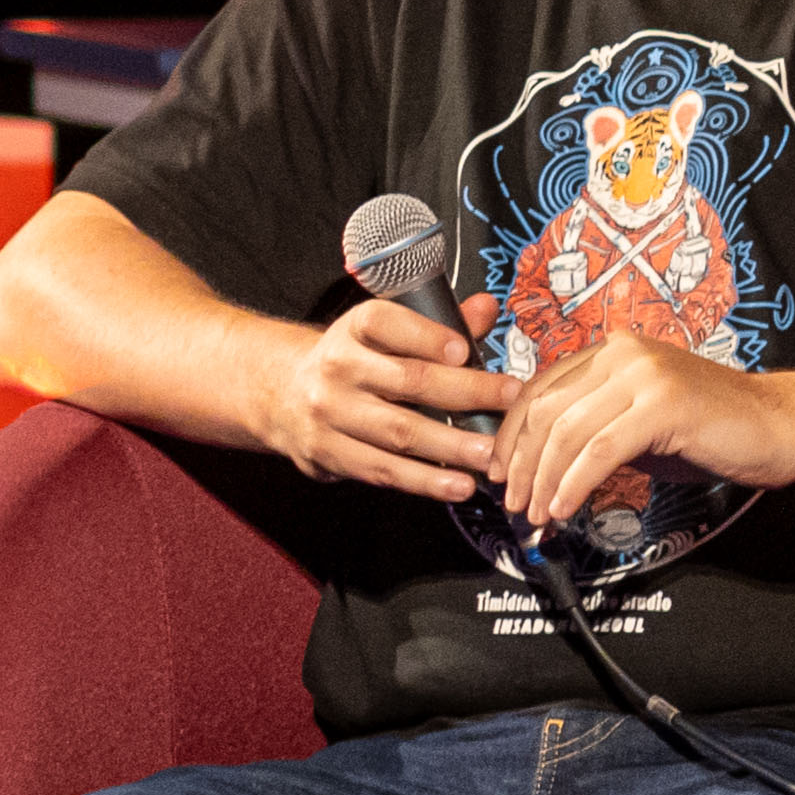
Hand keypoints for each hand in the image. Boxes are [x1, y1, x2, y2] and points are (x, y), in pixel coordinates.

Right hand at [271, 291, 512, 501]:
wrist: (282, 394)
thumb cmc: (357, 361)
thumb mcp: (385, 333)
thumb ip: (438, 324)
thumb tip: (486, 309)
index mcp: (353, 329)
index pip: (385, 323)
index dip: (425, 336)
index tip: (464, 350)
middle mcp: (337, 368)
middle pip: (407, 381)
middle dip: (465, 392)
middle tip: (511, 401)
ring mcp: (330, 414)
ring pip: (399, 432)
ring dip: (452, 447)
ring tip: (493, 455)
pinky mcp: (329, 454)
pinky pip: (384, 470)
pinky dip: (426, 482)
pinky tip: (461, 485)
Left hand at [491, 326, 794, 539]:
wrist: (786, 426)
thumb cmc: (721, 428)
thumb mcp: (646, 420)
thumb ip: (600, 427)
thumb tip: (547, 460)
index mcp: (615, 351)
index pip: (539, 388)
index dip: (511, 435)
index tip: (502, 472)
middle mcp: (624, 353)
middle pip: (545, 410)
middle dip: (521, 464)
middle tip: (515, 504)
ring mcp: (644, 375)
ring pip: (567, 432)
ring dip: (544, 481)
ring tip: (539, 515)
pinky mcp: (663, 405)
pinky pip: (600, 451)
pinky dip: (575, 484)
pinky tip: (567, 508)